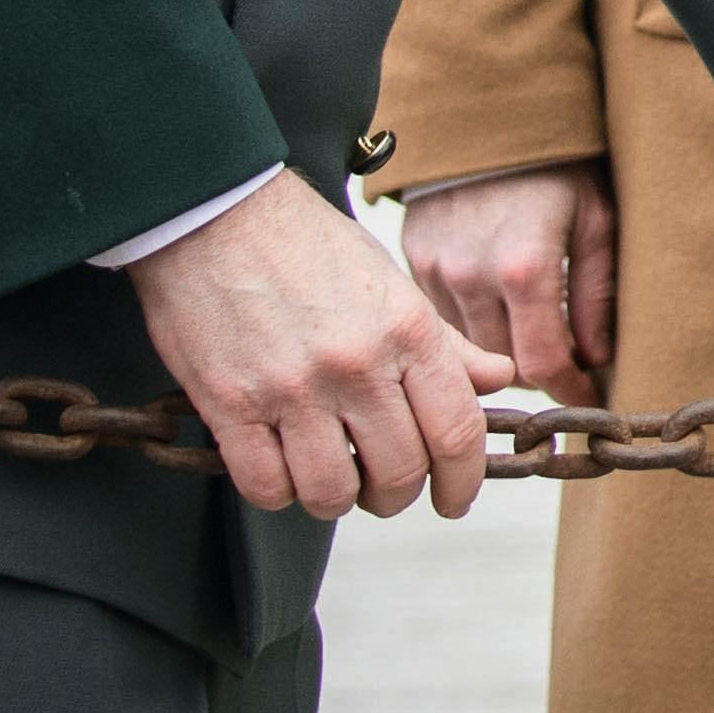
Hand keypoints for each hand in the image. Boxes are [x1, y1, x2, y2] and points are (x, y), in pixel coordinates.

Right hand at [131, 171, 512, 520]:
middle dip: (397, 496)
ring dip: (337, 500)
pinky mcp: (229, 405)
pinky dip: (279, 492)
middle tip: (384, 487)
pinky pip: (266, 486)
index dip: (463, 482)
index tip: (454, 501)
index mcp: (407, 330)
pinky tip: (282, 469)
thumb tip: (498, 378)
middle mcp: (357, 364)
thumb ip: (445, 341)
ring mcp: (291, 389)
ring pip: (332, 493)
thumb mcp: (391, 281)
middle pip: (399, 473)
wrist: (215, 212)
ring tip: (330, 477)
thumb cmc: (308, 244)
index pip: (457, 433)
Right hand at [404, 160, 616, 406]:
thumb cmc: (556, 165)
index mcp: (525, 267)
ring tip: (534, 337)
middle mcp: (471, 277)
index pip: (545, 363)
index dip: (572, 390)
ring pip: (470, 352)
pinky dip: (472, 330)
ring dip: (504, 356)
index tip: (589, 399)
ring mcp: (435, 272)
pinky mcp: (412, 264)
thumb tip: (599, 359)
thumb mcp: (596, 218)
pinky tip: (497, 311)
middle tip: (570, 367)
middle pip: (505, 367)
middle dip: (541, 374)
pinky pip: (444, 324)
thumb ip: (599, 294)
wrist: (488, 115)